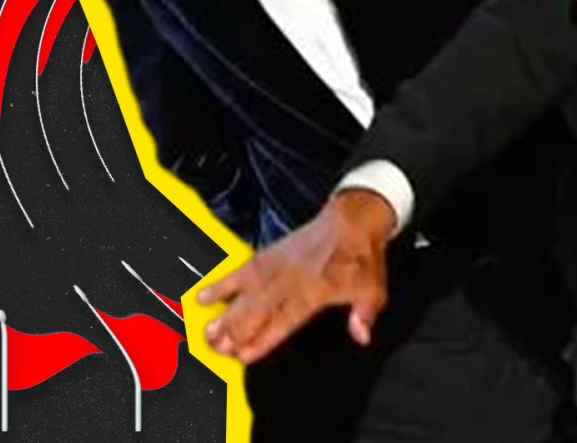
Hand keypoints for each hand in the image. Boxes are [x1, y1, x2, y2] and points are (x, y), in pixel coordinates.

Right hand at [196, 188, 396, 363]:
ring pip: (244, 293)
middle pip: (257, 310)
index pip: (282, 322)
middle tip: (215, 348)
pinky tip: (204, 295)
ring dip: (225, 313)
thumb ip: (364, 315)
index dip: (261, 340)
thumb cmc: (360, 256)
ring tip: (206, 330)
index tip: (243, 356)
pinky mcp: (268, 255)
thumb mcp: (373, 289)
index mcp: (313, 291)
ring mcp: (275, 266)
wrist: (352, 221)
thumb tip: (361, 335)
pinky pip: (240, 270)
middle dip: (235, 331)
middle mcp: (290, 280)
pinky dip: (221, 282)